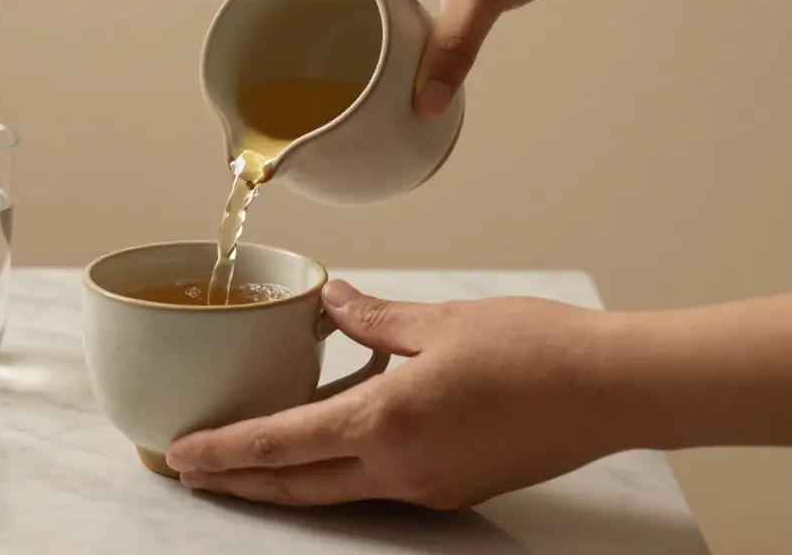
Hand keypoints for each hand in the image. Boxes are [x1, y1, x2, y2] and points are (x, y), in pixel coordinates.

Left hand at [165, 281, 630, 509]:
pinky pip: (376, 486)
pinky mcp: (453, 488)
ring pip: (334, 492)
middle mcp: (399, 469)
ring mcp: (427, 487)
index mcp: (385, 423)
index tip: (179, 454)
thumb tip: (330, 300)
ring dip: (283, 483)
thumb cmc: (534, 350)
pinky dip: (335, 472)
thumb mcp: (439, 321)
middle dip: (237, 483)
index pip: (279, 445)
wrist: (612, 391)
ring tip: (241, 469)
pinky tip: (326, 449)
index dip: (224, 452)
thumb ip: (373, 316)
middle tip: (189, 472)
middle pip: (296, 486)